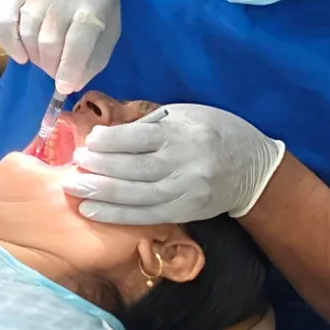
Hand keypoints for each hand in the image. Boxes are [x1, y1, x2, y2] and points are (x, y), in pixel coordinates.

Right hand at [0, 0, 120, 92]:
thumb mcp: (106, 16)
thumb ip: (97, 53)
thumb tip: (75, 83)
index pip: (81, 38)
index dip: (70, 67)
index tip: (64, 86)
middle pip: (50, 41)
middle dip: (50, 66)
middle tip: (53, 70)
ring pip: (28, 34)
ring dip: (33, 56)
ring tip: (41, 58)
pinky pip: (4, 23)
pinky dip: (10, 45)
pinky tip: (20, 55)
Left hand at [65, 103, 286, 224]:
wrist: (254, 168)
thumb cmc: (214, 131)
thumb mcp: (186, 114)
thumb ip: (150, 124)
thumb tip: (108, 135)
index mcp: (182, 133)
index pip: (139, 139)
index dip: (111, 141)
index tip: (90, 141)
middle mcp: (185, 163)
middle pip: (135, 169)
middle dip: (100, 168)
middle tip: (75, 166)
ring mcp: (186, 190)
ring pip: (138, 195)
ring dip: (102, 194)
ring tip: (75, 190)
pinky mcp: (186, 211)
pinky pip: (147, 216)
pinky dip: (118, 215)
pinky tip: (94, 211)